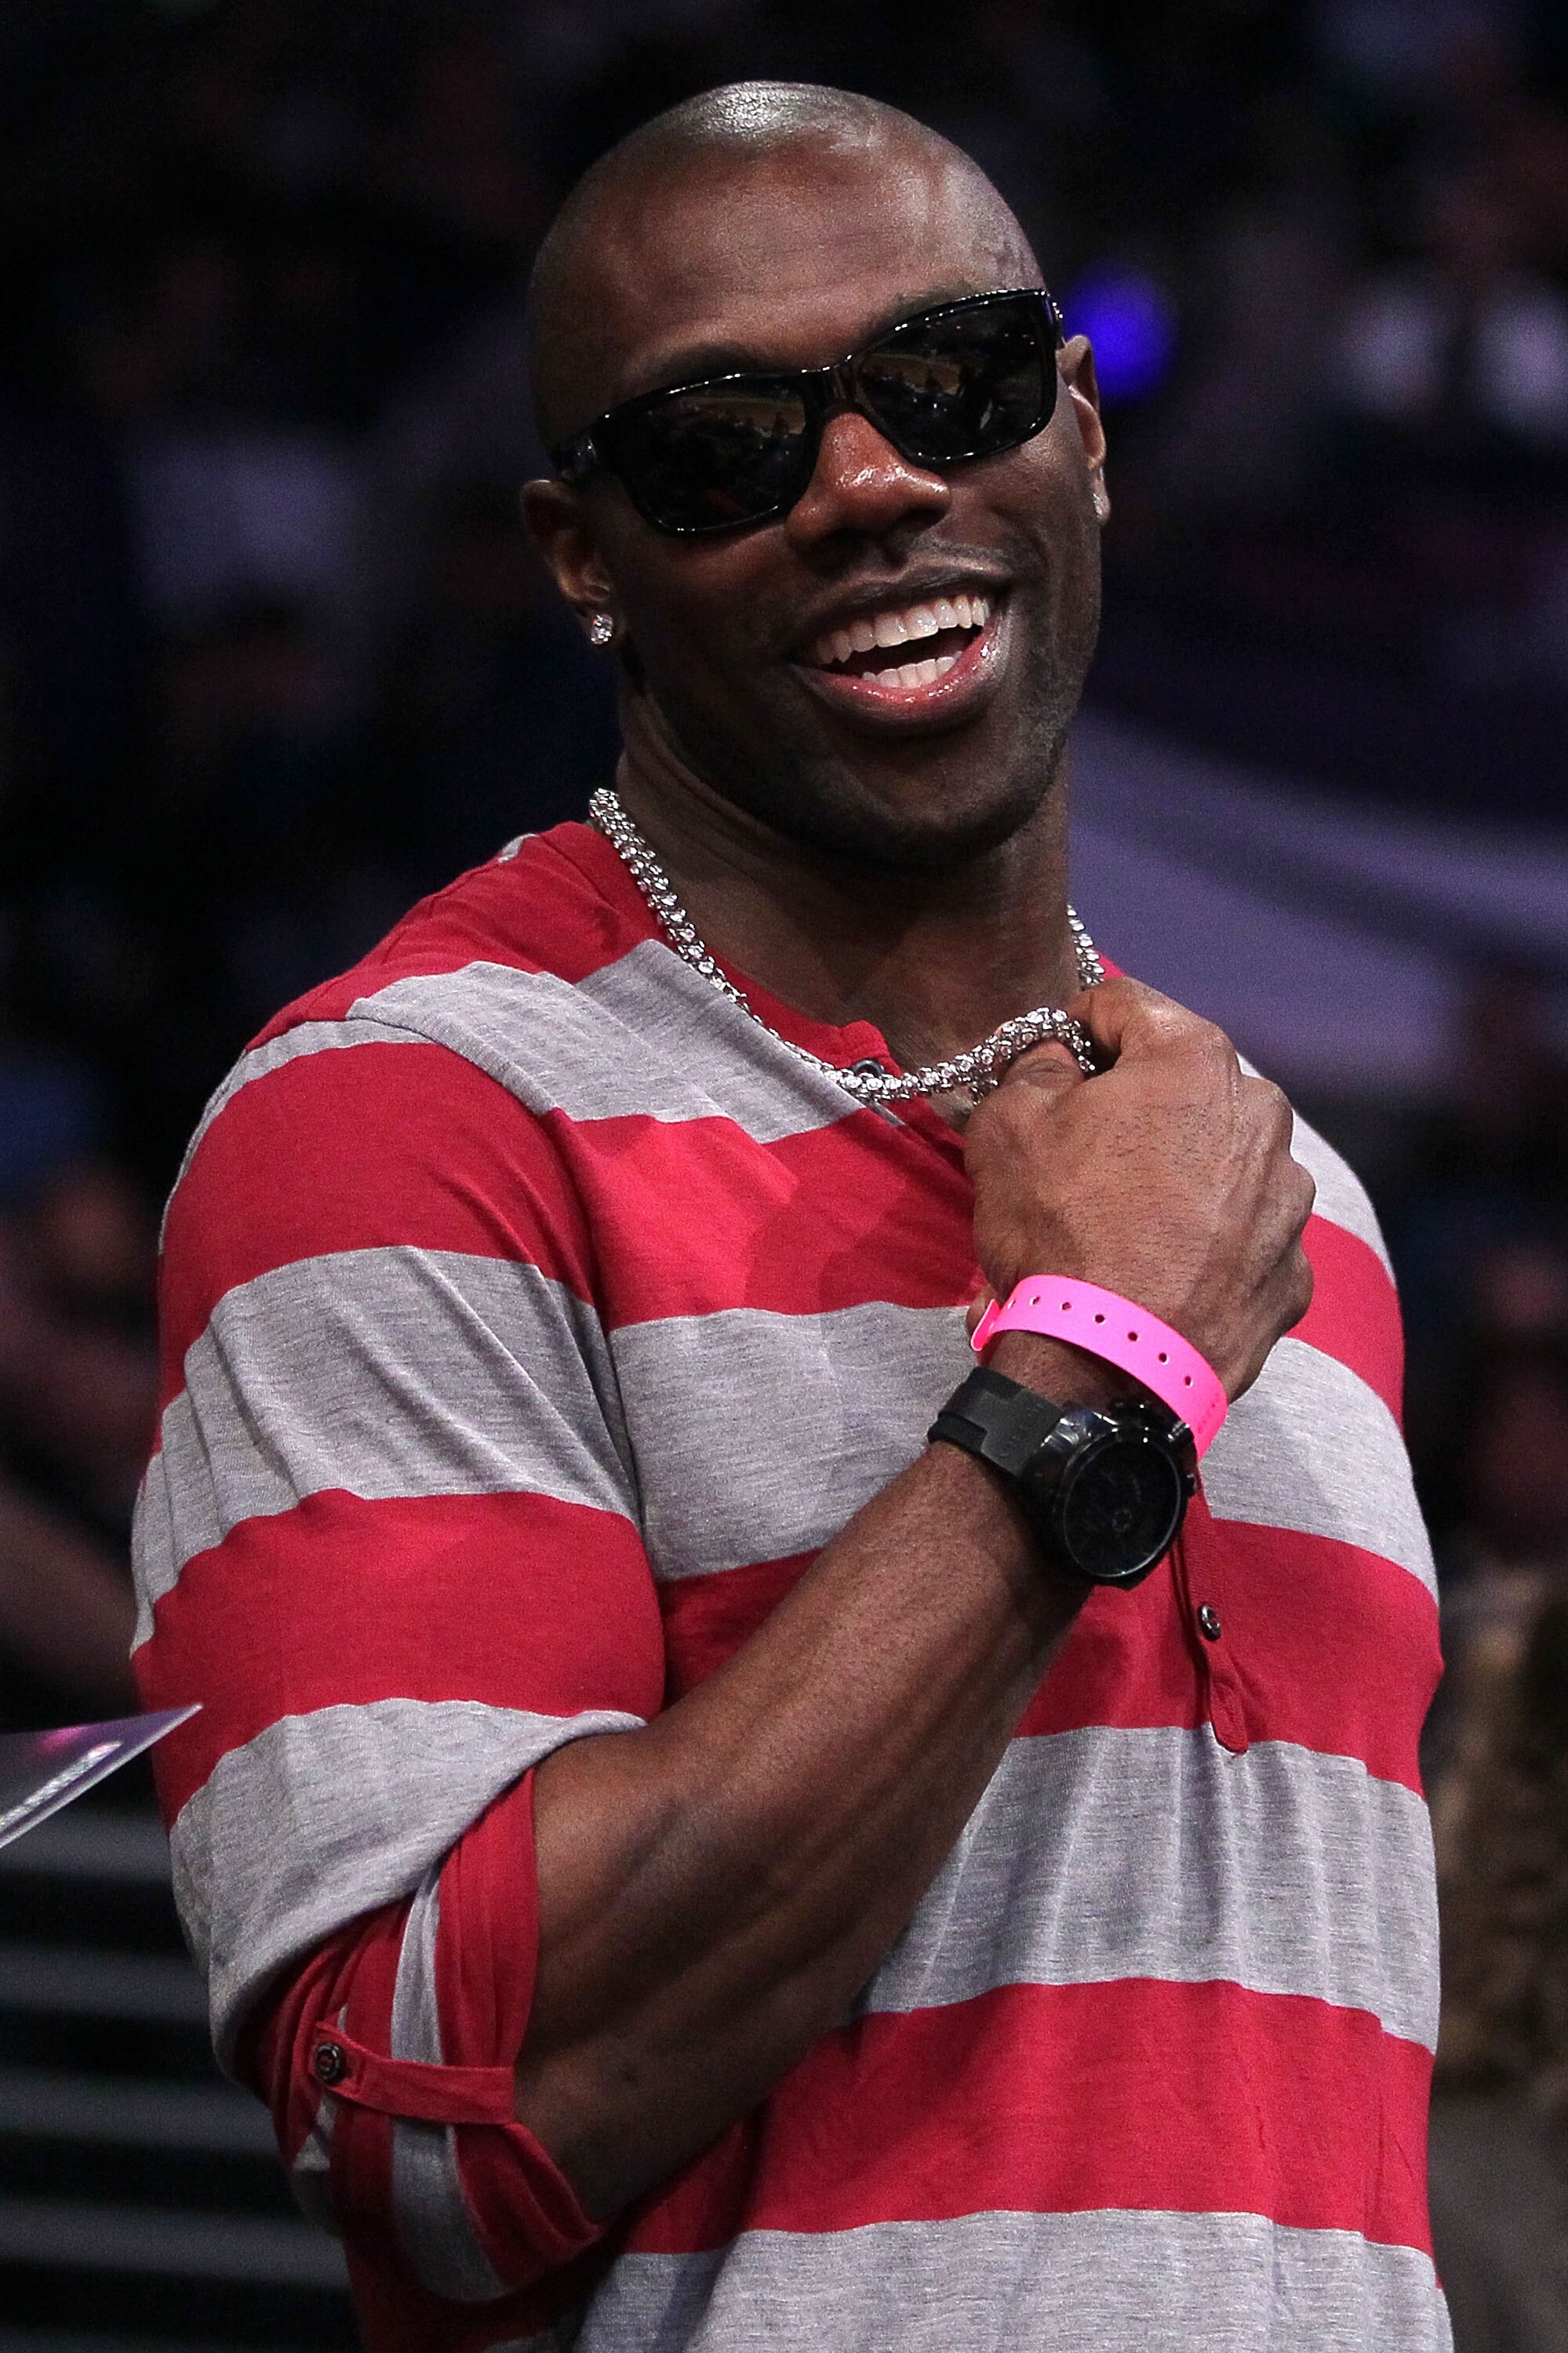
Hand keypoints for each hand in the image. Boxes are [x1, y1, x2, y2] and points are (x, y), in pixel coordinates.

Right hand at [964, 976, 1314, 1400]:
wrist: (1109, 1369)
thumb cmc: (1058, 1231)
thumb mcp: (1008, 1126)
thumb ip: (1035, 1067)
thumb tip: (1056, 1058)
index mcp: (1196, 1062)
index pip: (1125, 1004)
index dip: (1075, 1024)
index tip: (1049, 1059)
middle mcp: (1262, 1117)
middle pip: (1185, 1083)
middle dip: (1136, 1103)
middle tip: (1083, 1148)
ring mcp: (1289, 1199)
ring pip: (1222, 1158)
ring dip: (1180, 1171)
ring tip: (1124, 1221)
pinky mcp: (1293, 1273)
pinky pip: (1244, 1234)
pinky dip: (1208, 1241)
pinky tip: (1161, 1269)